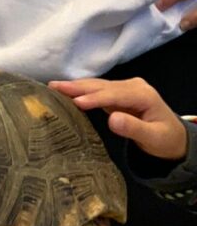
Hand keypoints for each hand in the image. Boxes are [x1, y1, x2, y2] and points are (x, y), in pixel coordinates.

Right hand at [48, 77, 187, 160]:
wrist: (174, 138)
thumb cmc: (165, 140)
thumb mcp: (153, 138)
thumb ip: (133, 128)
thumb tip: (112, 119)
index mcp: (143, 95)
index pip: (114, 95)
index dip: (94, 98)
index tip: (75, 102)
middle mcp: (133, 87)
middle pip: (102, 85)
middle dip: (77, 86)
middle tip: (53, 87)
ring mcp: (125, 89)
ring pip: (98, 86)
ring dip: (76, 86)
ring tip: (53, 87)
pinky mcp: (118, 94)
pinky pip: (98, 91)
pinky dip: (82, 91)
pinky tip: (67, 92)